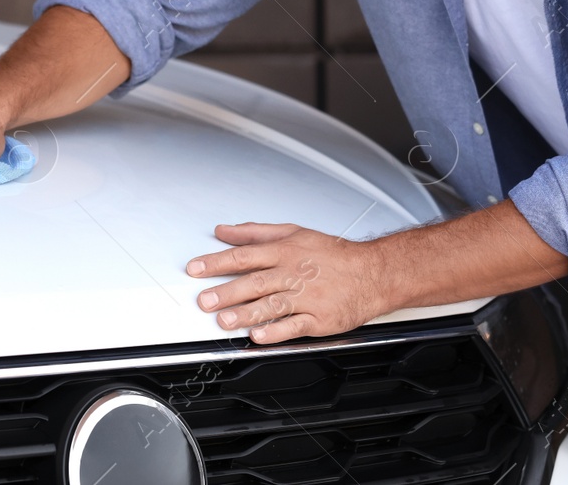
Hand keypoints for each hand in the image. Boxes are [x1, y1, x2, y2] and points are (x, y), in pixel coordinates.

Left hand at [185, 222, 393, 343]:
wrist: (372, 273)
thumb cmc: (332, 254)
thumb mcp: (294, 232)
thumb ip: (255, 232)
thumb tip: (224, 231)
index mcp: (285, 251)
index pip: (244, 255)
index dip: (217, 262)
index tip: (195, 268)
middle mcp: (293, 273)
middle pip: (255, 282)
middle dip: (227, 292)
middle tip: (204, 300)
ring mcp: (306, 297)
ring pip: (272, 305)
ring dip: (246, 314)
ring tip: (225, 321)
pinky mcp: (319, 319)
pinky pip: (295, 326)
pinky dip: (276, 331)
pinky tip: (259, 335)